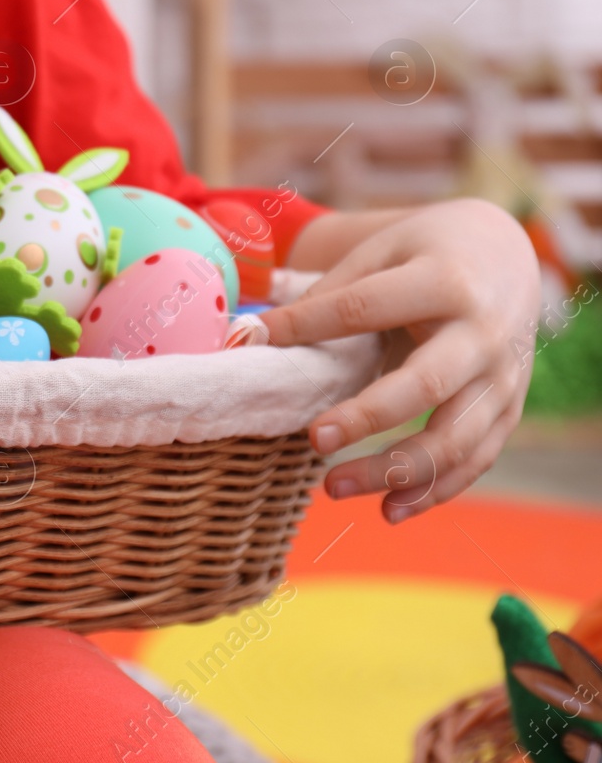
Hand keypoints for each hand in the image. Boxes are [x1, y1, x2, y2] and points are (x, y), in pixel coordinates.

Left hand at [259, 198, 540, 522]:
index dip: (307, 323)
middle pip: (426, 385)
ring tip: (332, 488)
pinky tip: (388, 510)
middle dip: (368, 417)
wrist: (505, 254)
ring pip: (456, 438)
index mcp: (444, 281)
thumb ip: (331, 293)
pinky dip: (434, 491)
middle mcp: (482, 332)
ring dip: (394, 472)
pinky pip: (476, 459)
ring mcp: (503, 376)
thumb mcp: (382, 252)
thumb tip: (254, 335)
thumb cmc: (425, 253)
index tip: (257, 338)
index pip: (366, 307)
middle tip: (314, 441)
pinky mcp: (509, 407)